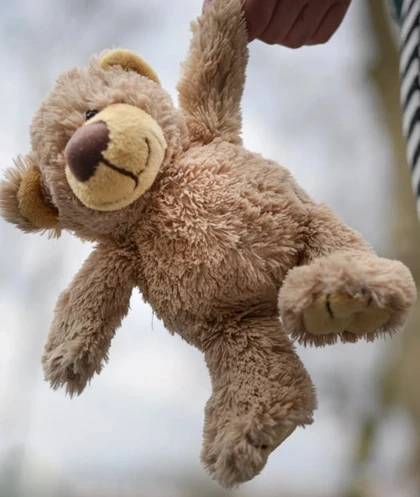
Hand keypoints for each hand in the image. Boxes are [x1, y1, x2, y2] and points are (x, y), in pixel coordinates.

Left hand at [204, 0, 351, 47]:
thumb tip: (212, 17)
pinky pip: (318, 36)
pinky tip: (299, 15)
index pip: (255, 19)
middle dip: (263, 30)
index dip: (246, 27)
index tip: (242, 25)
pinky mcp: (342, 1)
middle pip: (274, 35)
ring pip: (295, 40)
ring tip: (280, 14)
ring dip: (283, 33)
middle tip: (262, 16)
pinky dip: (306, 32)